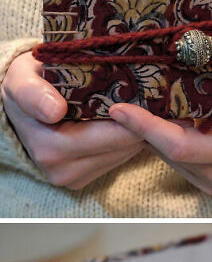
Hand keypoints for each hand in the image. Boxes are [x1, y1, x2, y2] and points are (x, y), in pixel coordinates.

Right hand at [1, 52, 144, 188]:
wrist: (18, 110)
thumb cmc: (29, 86)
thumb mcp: (25, 79)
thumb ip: (34, 93)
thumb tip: (55, 111)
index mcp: (49, 145)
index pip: (111, 137)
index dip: (130, 119)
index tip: (135, 101)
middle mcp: (58, 167)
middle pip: (123, 146)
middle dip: (137, 124)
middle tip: (143, 101)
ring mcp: (69, 178)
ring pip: (124, 155)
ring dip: (133, 134)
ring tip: (132, 112)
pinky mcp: (79, 182)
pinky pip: (116, 161)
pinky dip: (123, 144)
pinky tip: (119, 127)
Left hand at [108, 62, 211, 194]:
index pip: (183, 144)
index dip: (149, 128)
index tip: (119, 109)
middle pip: (169, 153)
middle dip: (141, 130)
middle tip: (115, 104)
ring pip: (166, 157)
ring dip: (150, 134)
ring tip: (138, 107)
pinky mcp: (204, 183)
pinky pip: (172, 161)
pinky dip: (160, 141)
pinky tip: (157, 122)